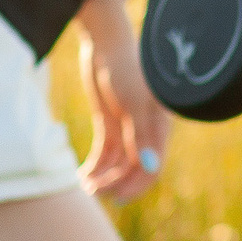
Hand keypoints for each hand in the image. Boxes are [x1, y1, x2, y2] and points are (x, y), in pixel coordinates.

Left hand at [77, 0, 169, 199]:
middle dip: (115, 183)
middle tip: (92, 192)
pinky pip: (106, 152)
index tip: (115, 197)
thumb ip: (140, 136)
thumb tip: (148, 167)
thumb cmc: (126, 68)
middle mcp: (146, 134)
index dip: (136, 185)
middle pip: (134, 169)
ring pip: (118, 163)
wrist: (106, 43)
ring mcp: (128, 129)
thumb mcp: (132, 102)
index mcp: (159, 130)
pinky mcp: (111, 123)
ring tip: (84, 184)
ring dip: (103, 176)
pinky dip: (96, 164)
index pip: (152, 167)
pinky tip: (82, 173)